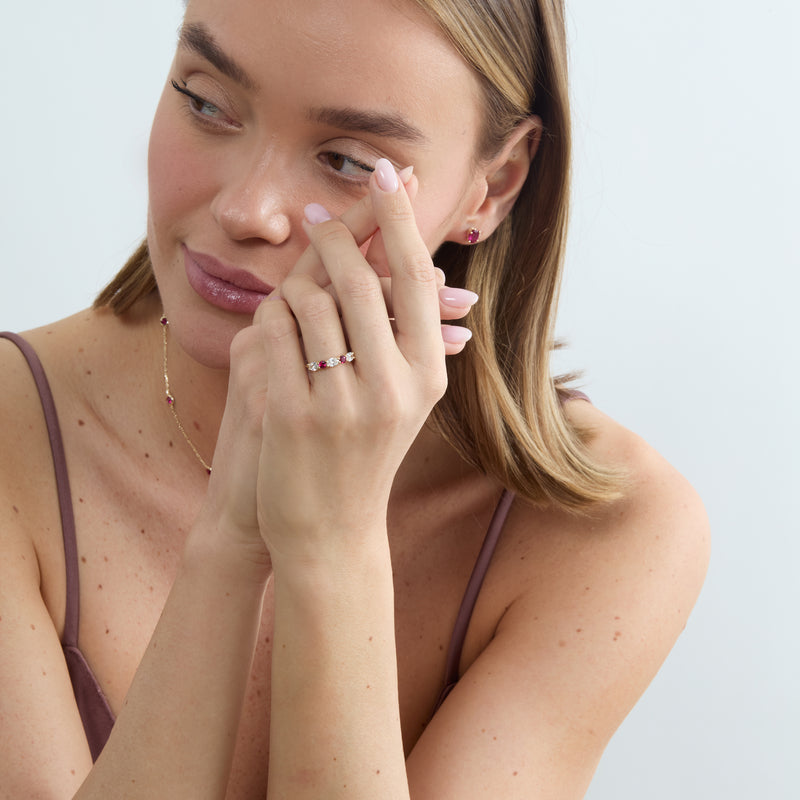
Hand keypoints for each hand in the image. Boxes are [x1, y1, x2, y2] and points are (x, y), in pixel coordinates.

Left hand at [253, 159, 449, 566]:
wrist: (330, 530)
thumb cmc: (363, 454)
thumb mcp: (399, 398)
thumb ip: (403, 334)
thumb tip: (407, 262)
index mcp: (428, 376)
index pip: (419, 278)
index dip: (401, 218)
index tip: (388, 171)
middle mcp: (395, 386)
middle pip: (362, 279)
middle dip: (334, 234)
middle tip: (315, 210)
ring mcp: (343, 402)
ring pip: (310, 300)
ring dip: (293, 282)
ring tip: (291, 289)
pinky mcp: (294, 415)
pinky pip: (273, 333)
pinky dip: (267, 317)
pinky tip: (269, 325)